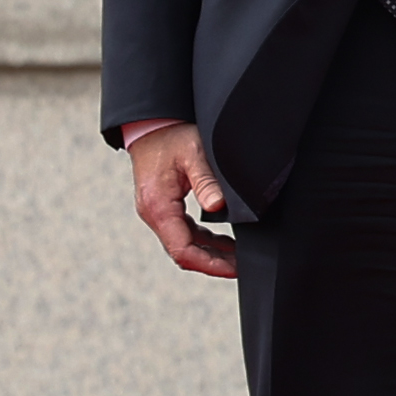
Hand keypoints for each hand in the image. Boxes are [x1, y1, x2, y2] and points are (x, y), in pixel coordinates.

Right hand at [125, 126, 236, 280]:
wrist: (151, 126)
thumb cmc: (173, 137)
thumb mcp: (194, 153)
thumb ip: (206, 180)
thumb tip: (218, 207)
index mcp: (159, 206)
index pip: (182, 248)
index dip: (209, 263)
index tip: (234, 269)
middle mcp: (154, 214)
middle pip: (184, 251)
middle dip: (213, 263)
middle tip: (244, 268)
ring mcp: (158, 212)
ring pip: (185, 244)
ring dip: (211, 253)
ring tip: (240, 259)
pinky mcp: (165, 208)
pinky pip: (185, 232)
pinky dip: (205, 241)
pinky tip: (226, 243)